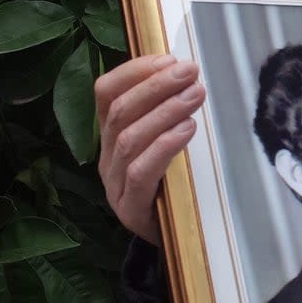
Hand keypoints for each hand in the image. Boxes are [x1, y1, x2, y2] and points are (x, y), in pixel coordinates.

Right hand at [95, 54, 204, 243]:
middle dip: (156, 85)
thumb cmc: (173, 187)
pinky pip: (142, 171)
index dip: (134, 71)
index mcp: (109, 137)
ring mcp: (115, 185)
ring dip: (165, 110)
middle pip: (119, 112)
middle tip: (190, 71)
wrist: (173, 245)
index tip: (168, 57)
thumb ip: (167, 116)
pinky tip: (188, 129)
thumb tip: (188, 75)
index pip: (105, 94)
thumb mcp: (166, 147)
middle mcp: (106, 158)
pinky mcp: (132, 208)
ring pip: (129, 138)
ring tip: (196, 94)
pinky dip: (165, 145)